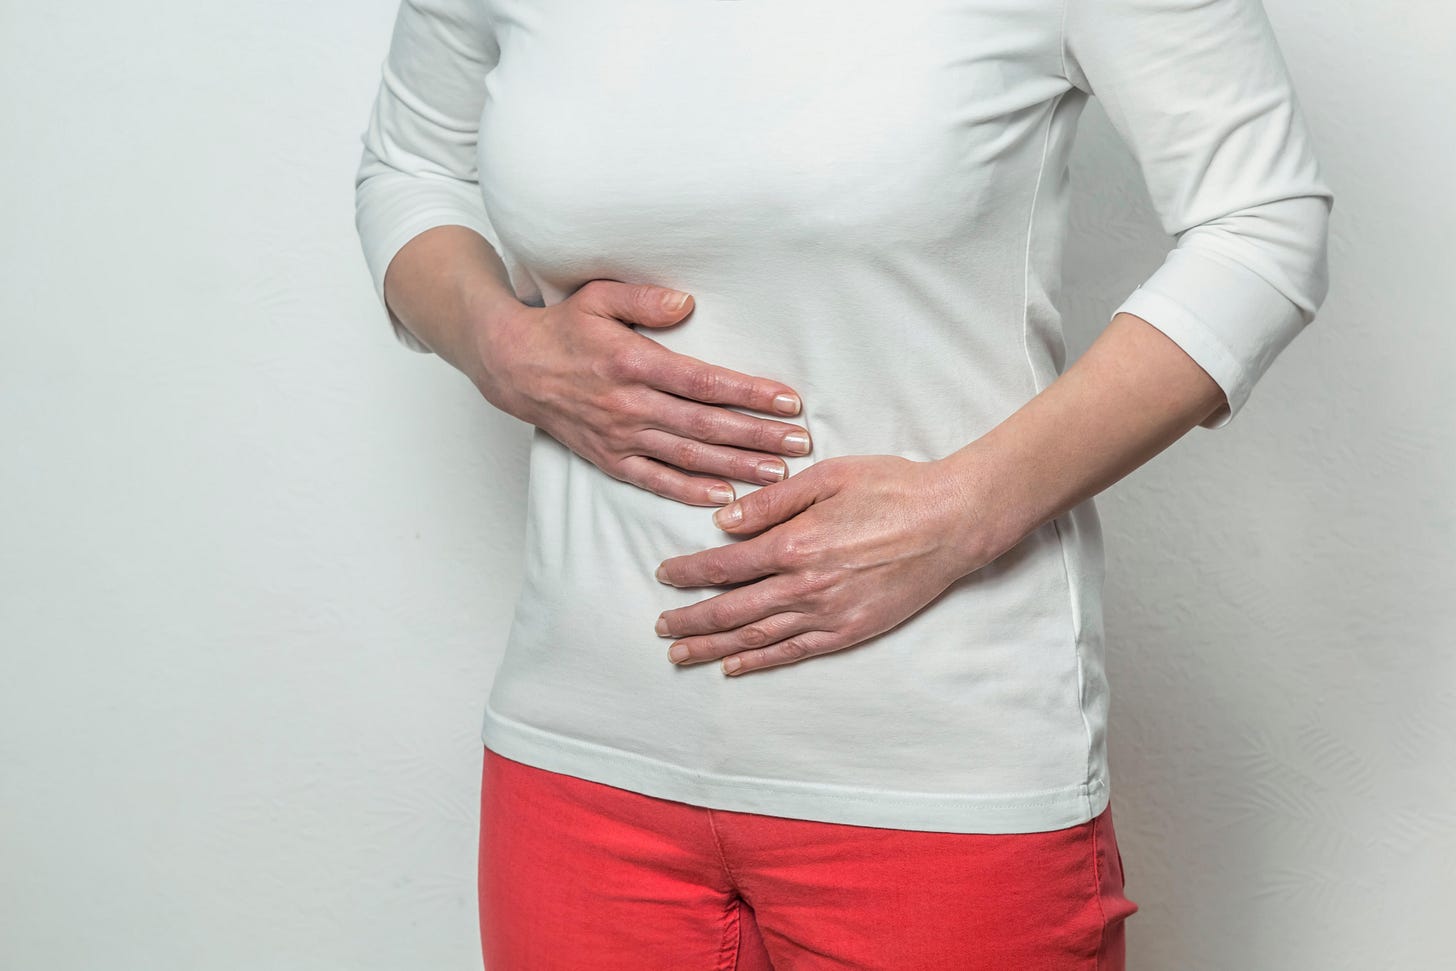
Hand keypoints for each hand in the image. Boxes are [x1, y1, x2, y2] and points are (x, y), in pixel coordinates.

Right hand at [471, 279, 813, 506]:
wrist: (513, 366)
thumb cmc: (563, 328)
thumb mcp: (598, 297)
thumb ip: (644, 300)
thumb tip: (687, 305)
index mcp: (633, 363)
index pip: (705, 382)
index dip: (749, 394)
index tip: (788, 402)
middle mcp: (629, 404)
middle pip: (706, 425)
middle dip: (757, 436)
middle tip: (800, 443)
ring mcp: (619, 436)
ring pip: (688, 456)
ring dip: (735, 467)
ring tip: (778, 473)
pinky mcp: (609, 458)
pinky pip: (655, 480)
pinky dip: (689, 491)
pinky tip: (723, 496)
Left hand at [652, 453, 1007, 674]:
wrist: (952, 522)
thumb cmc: (892, 488)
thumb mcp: (827, 476)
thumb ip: (772, 502)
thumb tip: (724, 523)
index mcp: (794, 543)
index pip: (724, 565)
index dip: (688, 573)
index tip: (664, 575)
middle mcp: (804, 586)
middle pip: (730, 610)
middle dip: (690, 619)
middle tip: (660, 626)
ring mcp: (827, 614)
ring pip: (755, 637)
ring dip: (713, 647)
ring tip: (681, 654)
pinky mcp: (849, 631)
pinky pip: (793, 651)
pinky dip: (759, 661)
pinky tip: (734, 666)